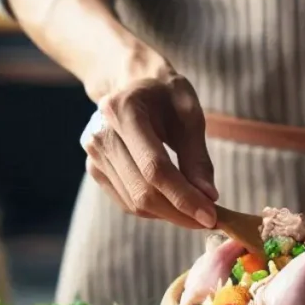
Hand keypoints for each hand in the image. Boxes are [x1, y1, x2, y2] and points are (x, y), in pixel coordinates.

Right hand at [80, 59, 219, 228]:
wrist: (133, 84)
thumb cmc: (166, 96)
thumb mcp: (190, 115)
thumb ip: (197, 157)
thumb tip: (208, 198)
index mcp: (124, 111)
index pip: (155, 168)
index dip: (183, 197)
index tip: (211, 216)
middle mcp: (101, 134)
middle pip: (142, 190)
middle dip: (179, 212)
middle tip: (209, 219)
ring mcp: (94, 154)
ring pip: (134, 202)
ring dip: (168, 214)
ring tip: (194, 209)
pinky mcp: (95, 169)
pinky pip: (126, 202)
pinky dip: (153, 210)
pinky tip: (173, 202)